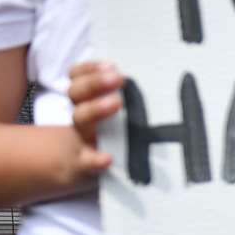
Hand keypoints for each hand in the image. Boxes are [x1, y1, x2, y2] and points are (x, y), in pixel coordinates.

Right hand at [66, 60, 122, 178]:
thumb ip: (125, 100)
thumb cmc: (111, 136)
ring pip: (80, 119)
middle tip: (118, 78)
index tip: (112, 65)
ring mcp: (82, 139)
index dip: (89, 69)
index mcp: (86, 100)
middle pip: (76, 93)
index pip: (77, 77)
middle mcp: (81, 117)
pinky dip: (95, 160)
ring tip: (116, 102)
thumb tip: (158, 81)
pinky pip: (86, 161)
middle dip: (95, 83)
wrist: (79, 168)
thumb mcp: (114, 116)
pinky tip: (107, 158)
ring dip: (95, 109)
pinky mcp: (85, 165)